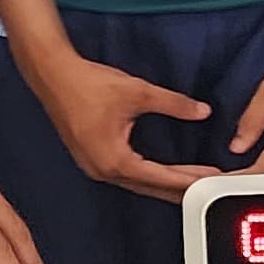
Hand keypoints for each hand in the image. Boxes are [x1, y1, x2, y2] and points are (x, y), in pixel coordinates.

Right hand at [8, 28, 211, 202]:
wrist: (51, 74)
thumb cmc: (88, 84)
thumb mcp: (137, 92)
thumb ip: (173, 104)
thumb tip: (202, 111)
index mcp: (114, 161)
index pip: (160, 178)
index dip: (189, 180)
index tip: (211, 182)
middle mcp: (103, 170)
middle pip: (150, 188)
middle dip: (179, 188)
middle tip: (209, 188)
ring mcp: (94, 167)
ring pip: (137, 184)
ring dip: (163, 183)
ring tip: (190, 183)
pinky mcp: (91, 158)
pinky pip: (125, 175)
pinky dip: (146, 176)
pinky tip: (159, 172)